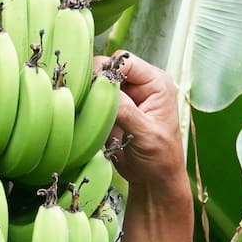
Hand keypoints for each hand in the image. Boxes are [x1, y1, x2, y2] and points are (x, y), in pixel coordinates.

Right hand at [97, 50, 183, 186]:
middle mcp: (139, 84)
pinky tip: (83, 116)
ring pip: (97, 82)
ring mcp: (124, 96)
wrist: (153, 179)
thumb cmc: (159, 157)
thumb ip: (127, 110)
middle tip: (86, 101)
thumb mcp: (146, 134)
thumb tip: (104, 88)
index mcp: (155, 83)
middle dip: (95, 82)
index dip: (107, 71)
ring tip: (84, 109)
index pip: (124, 61)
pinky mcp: (111, 109)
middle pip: (107, 68)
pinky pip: (92, 99)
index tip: (95, 90)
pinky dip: (85, 105)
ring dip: (88, 94)